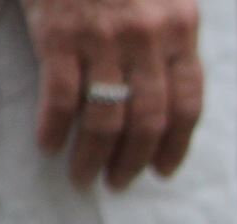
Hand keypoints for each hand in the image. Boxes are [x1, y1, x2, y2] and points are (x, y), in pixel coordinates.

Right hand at [19, 0, 204, 188]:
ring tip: (84, 176)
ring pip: (106, 116)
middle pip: (149, 119)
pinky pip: (60, 95)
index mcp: (182, 28)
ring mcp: (102, 36)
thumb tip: (170, 86)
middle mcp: (148, 37)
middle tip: (120, 183)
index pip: (188, 103)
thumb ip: (171, 33)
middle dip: (134, 160)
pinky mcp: (58, 33)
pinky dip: (54, 126)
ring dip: (95, 154)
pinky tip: (48, 145)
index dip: (176, 145)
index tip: (162, 170)